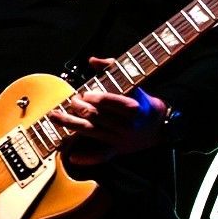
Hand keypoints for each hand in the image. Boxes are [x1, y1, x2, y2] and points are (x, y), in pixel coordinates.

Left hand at [53, 69, 167, 165]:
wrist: (162, 127)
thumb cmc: (145, 103)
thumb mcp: (135, 83)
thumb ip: (113, 68)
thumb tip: (93, 60)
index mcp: (133, 107)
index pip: (109, 101)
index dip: (94, 97)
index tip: (85, 94)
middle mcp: (126, 125)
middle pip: (96, 116)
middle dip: (79, 108)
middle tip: (72, 101)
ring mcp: (120, 139)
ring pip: (91, 132)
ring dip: (71, 124)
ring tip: (55, 117)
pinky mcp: (117, 150)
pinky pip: (101, 156)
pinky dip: (87, 158)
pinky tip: (73, 156)